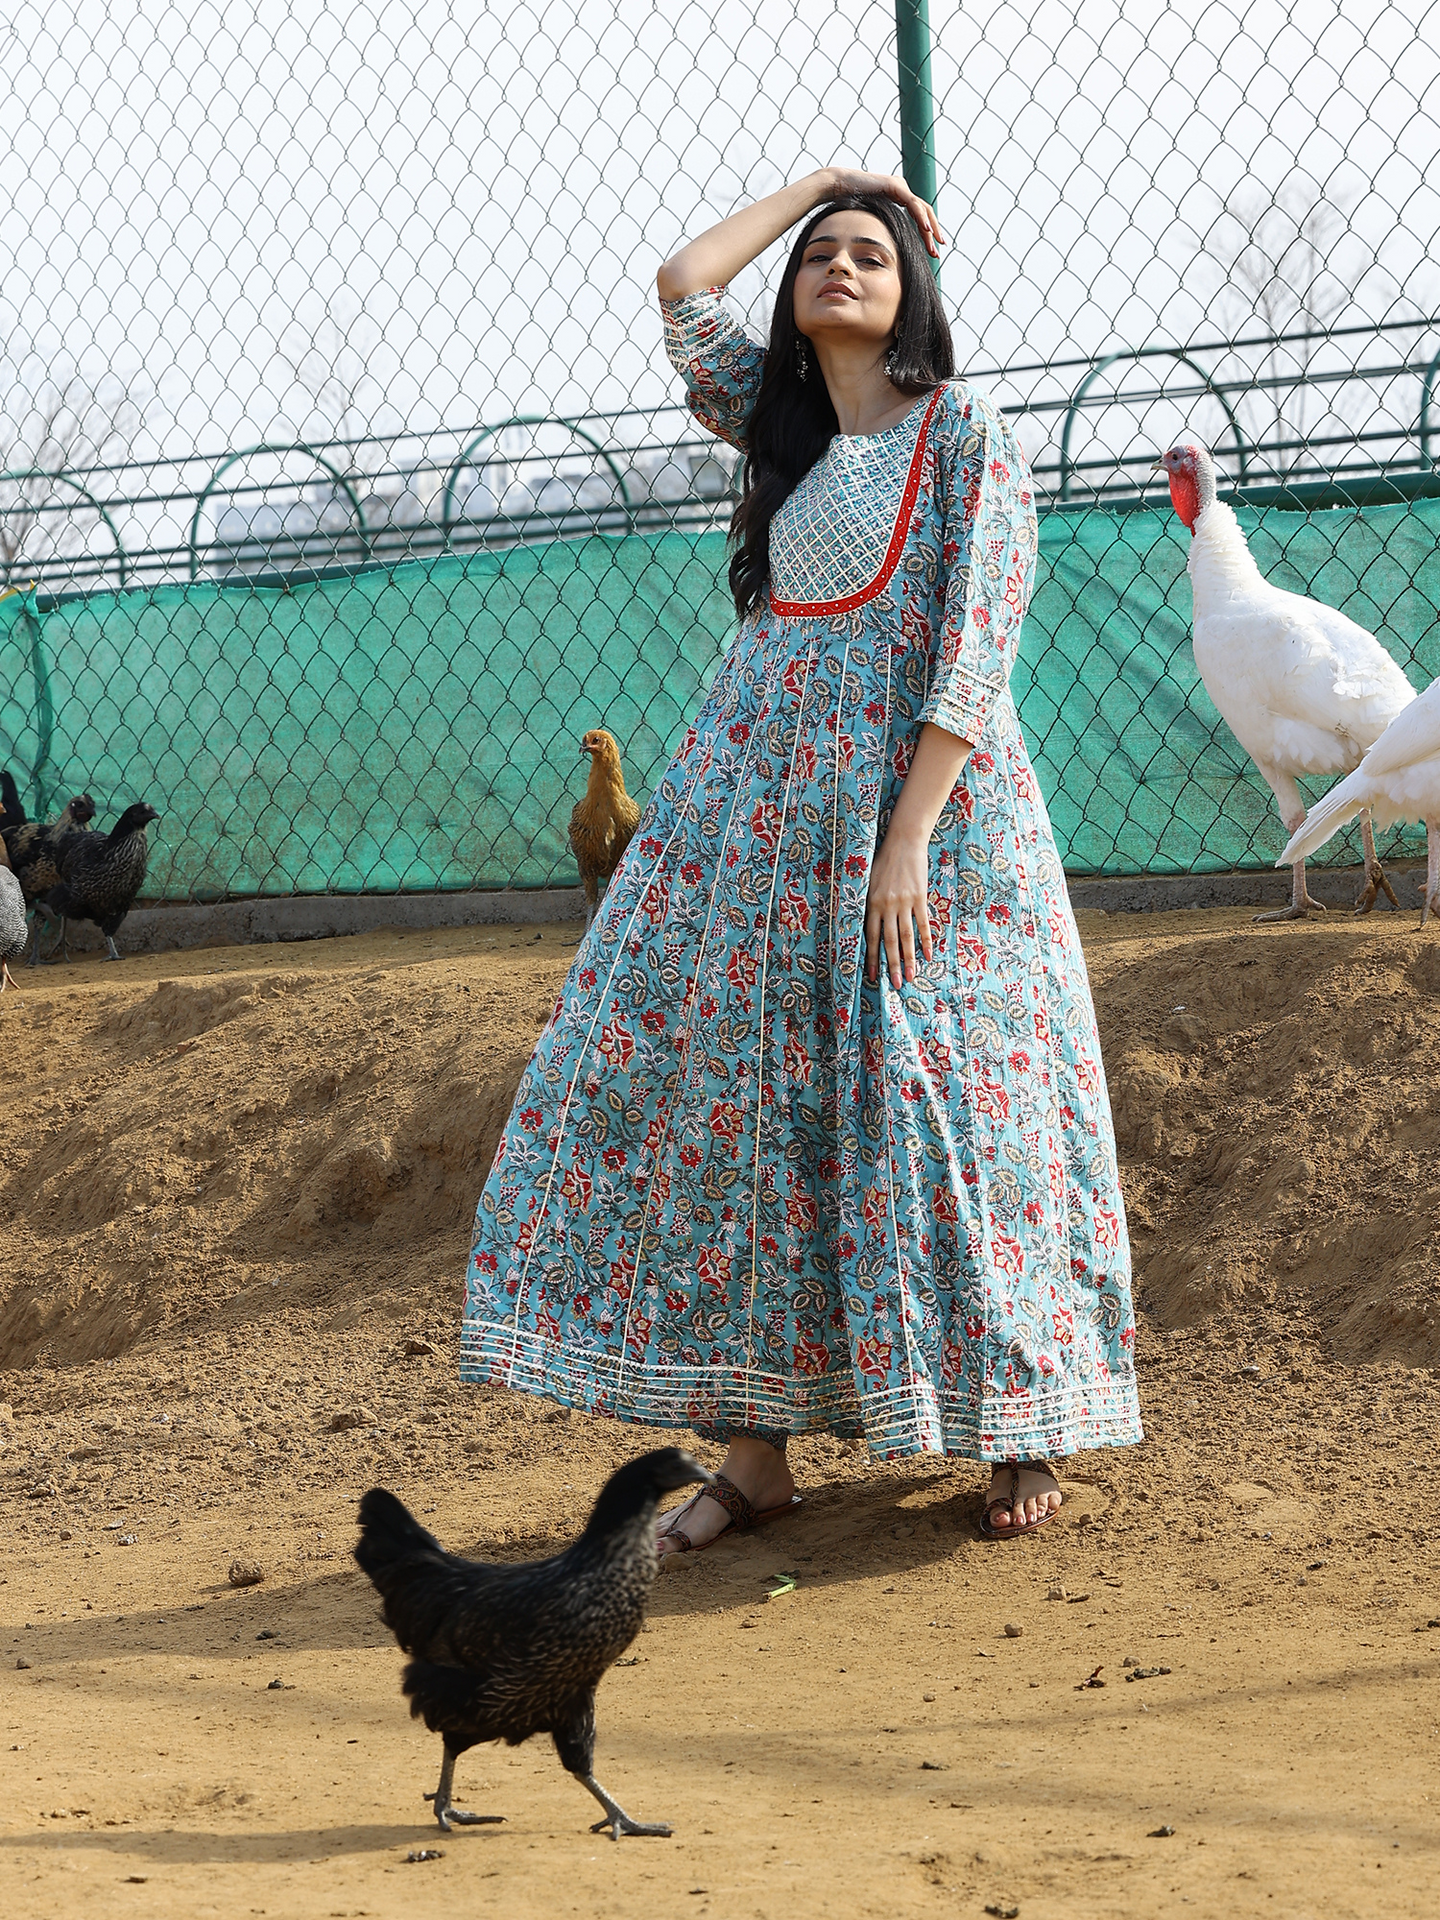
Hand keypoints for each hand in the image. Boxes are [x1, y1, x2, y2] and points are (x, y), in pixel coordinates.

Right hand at [820, 168, 944, 256]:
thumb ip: (882, 227)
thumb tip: (884, 247)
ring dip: (930, 227)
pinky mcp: (895, 186)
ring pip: (922, 209)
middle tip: (938, 250)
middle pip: (925, 213)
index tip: (931, 251)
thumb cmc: (849, 205)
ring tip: (935, 243)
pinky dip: (920, 217)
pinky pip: (912, 204)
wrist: (837, 187)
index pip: (919, 217)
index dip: (926, 234)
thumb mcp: (871, 220)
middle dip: (933, 233)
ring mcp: (900, 187)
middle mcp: (903, 191)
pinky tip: (926, 229)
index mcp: (899, 198)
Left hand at [865, 825, 932, 989]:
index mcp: (871, 903)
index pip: (871, 937)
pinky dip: (926, 940)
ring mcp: (904, 902)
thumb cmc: (883, 861)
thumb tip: (867, 926)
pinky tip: (928, 955)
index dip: (872, 958)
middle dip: (891, 965)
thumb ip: (868, 904)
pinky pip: (923, 924)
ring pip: (906, 937)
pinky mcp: (920, 897)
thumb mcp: (869, 881)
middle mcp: (886, 906)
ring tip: (912, 976)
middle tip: (896, 985)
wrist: (903, 842)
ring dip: (909, 959)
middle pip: (889, 942)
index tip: (873, 976)